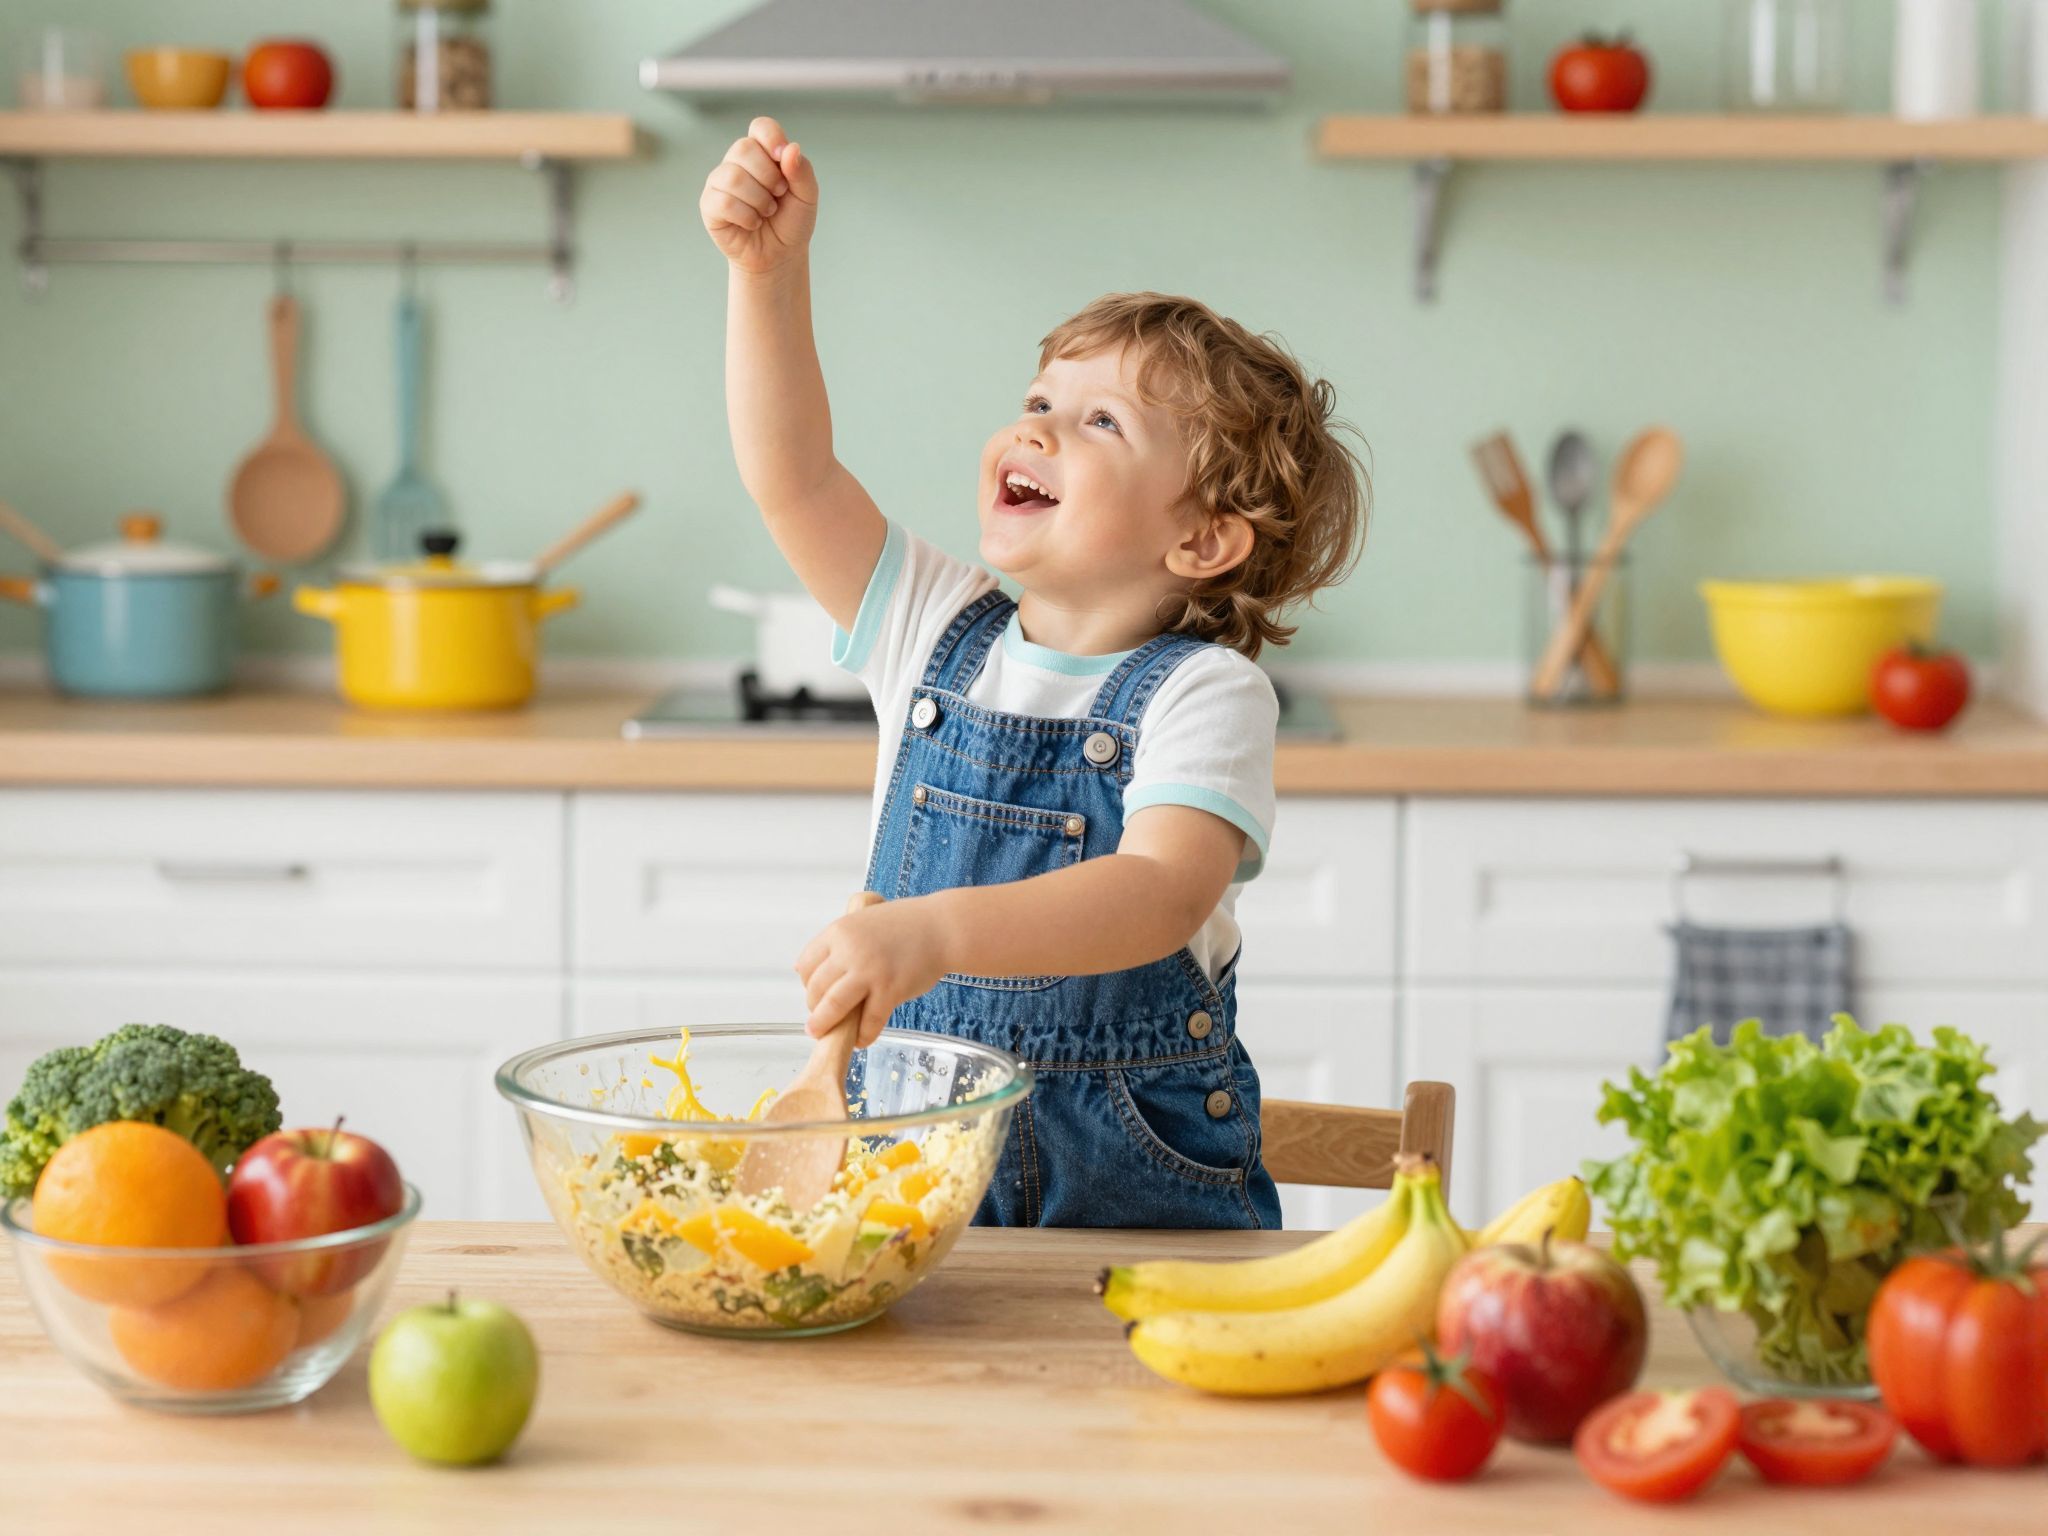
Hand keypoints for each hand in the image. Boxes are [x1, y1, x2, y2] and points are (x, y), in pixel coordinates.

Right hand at [699, 116, 818, 273]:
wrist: (780, 255)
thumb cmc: (790, 222)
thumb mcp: (807, 197)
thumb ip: (802, 171)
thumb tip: (790, 148)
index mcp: (762, 153)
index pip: (761, 127)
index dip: (772, 138)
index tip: (783, 159)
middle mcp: (737, 162)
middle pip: (743, 148)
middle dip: (768, 176)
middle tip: (779, 195)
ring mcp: (719, 182)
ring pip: (733, 177)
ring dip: (759, 200)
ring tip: (767, 212)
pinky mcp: (709, 205)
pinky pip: (724, 202)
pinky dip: (746, 216)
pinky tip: (753, 223)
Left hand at [795, 899, 947, 1046]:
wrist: (942, 928)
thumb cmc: (906, 924)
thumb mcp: (864, 919)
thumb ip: (840, 940)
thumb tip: (804, 968)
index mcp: (840, 931)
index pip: (806, 964)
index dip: (807, 983)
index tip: (814, 993)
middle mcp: (850, 951)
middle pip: (816, 988)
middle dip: (815, 1007)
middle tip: (820, 1018)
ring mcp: (870, 972)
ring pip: (833, 1007)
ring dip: (824, 1025)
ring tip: (821, 1035)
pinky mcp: (890, 991)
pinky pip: (868, 1021)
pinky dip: (862, 1036)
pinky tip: (861, 1040)